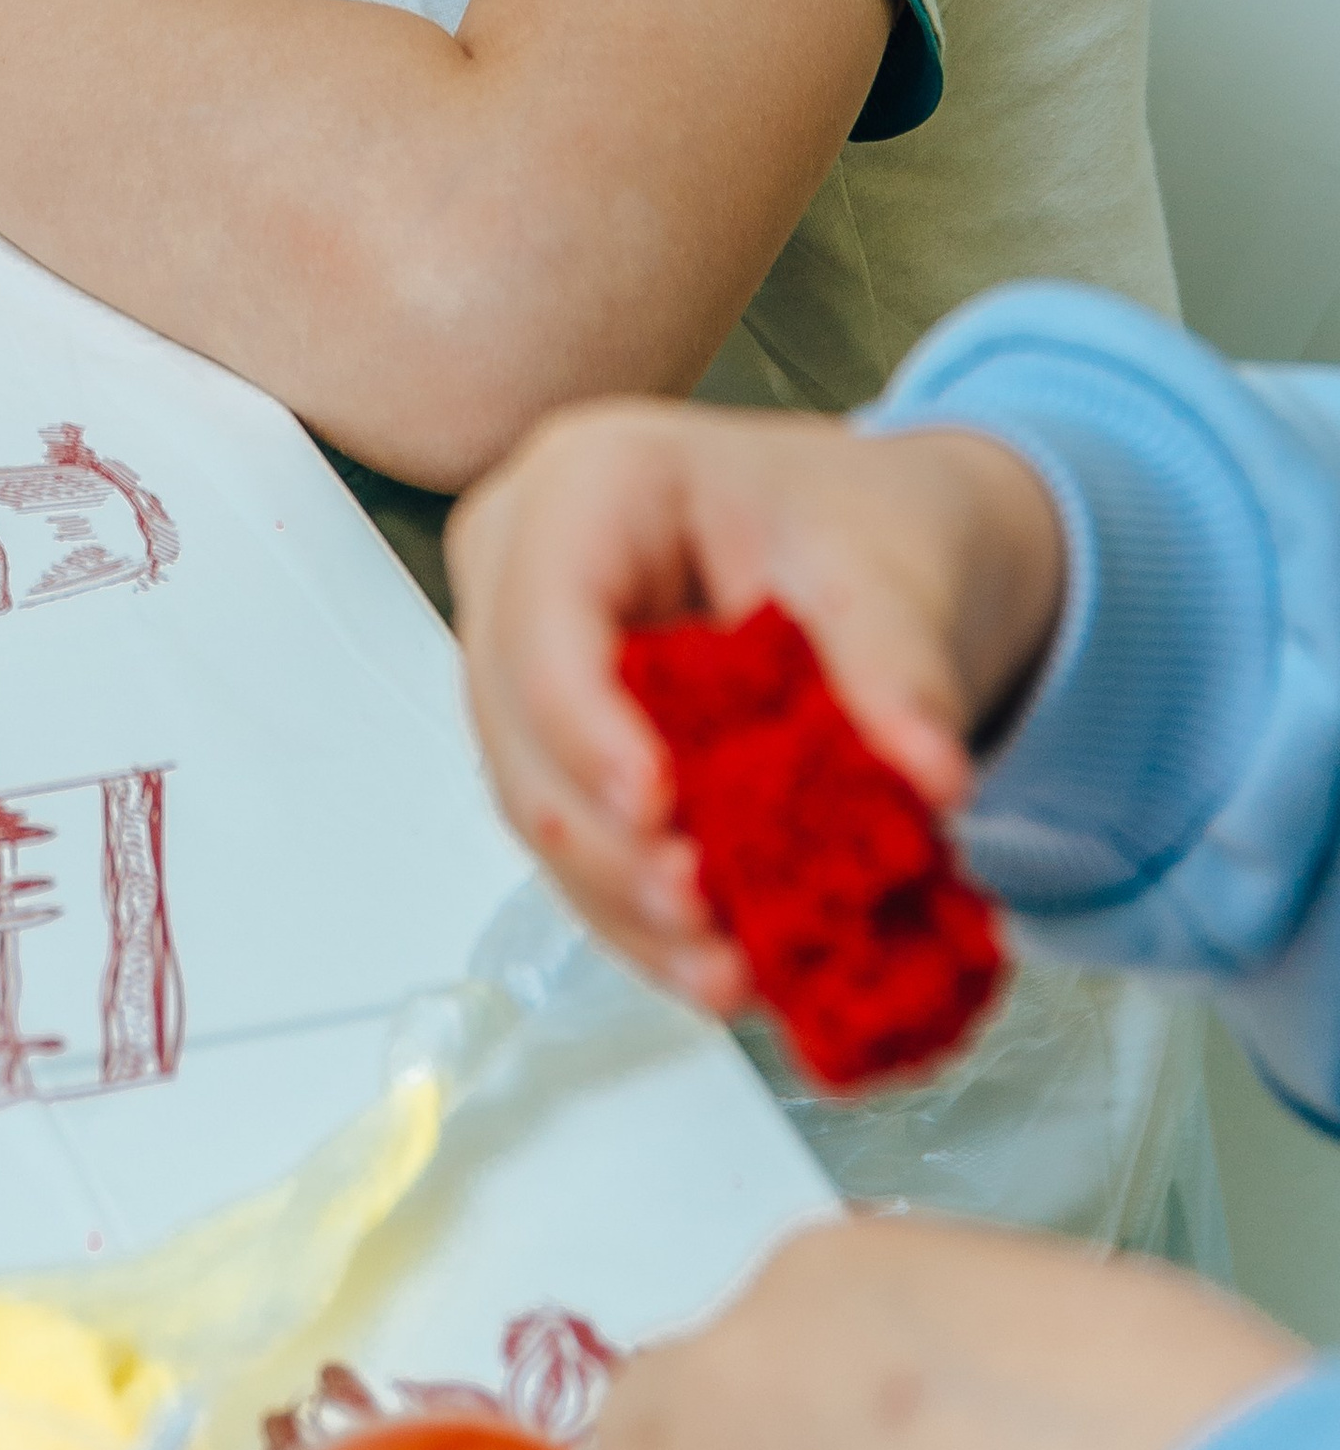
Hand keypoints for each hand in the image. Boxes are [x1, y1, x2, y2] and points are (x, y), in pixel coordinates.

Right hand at [443, 402, 1065, 1014]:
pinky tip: (713, 968)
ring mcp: (527, 658)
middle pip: (522, 724)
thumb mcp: (894, 570)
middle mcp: (525, 566)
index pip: (549, 613)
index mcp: (588, 480)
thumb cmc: (861, 521)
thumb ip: (901, 666)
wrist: (881, 545)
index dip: (586, 723)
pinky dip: (641, 917)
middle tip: (703, 915)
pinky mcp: (557, 745)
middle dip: (607, 843)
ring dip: (621, 902)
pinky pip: (576, 841)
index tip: (660, 810)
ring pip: (536, 800)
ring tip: (723, 969)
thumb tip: (928, 778)